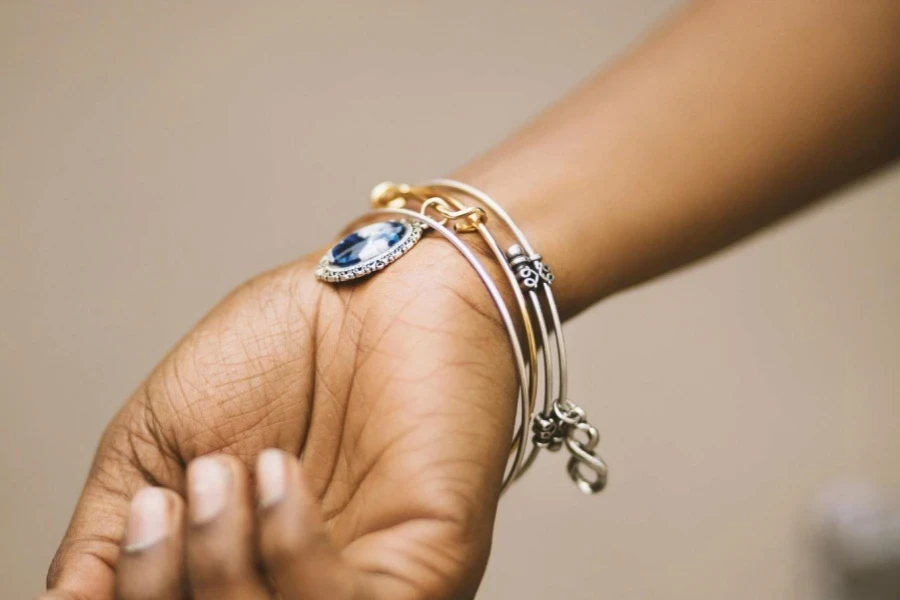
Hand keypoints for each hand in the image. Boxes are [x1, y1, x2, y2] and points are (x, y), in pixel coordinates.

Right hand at [43, 234, 516, 599]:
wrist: (369, 285)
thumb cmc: (275, 352)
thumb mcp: (160, 443)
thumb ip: (108, 537)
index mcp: (241, 571)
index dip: (143, 592)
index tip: (145, 513)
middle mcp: (301, 589)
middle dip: (170, 584)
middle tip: (181, 494)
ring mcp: (363, 587)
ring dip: (222, 564)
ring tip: (228, 471)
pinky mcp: (425, 569)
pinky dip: (289, 549)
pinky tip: (280, 474)